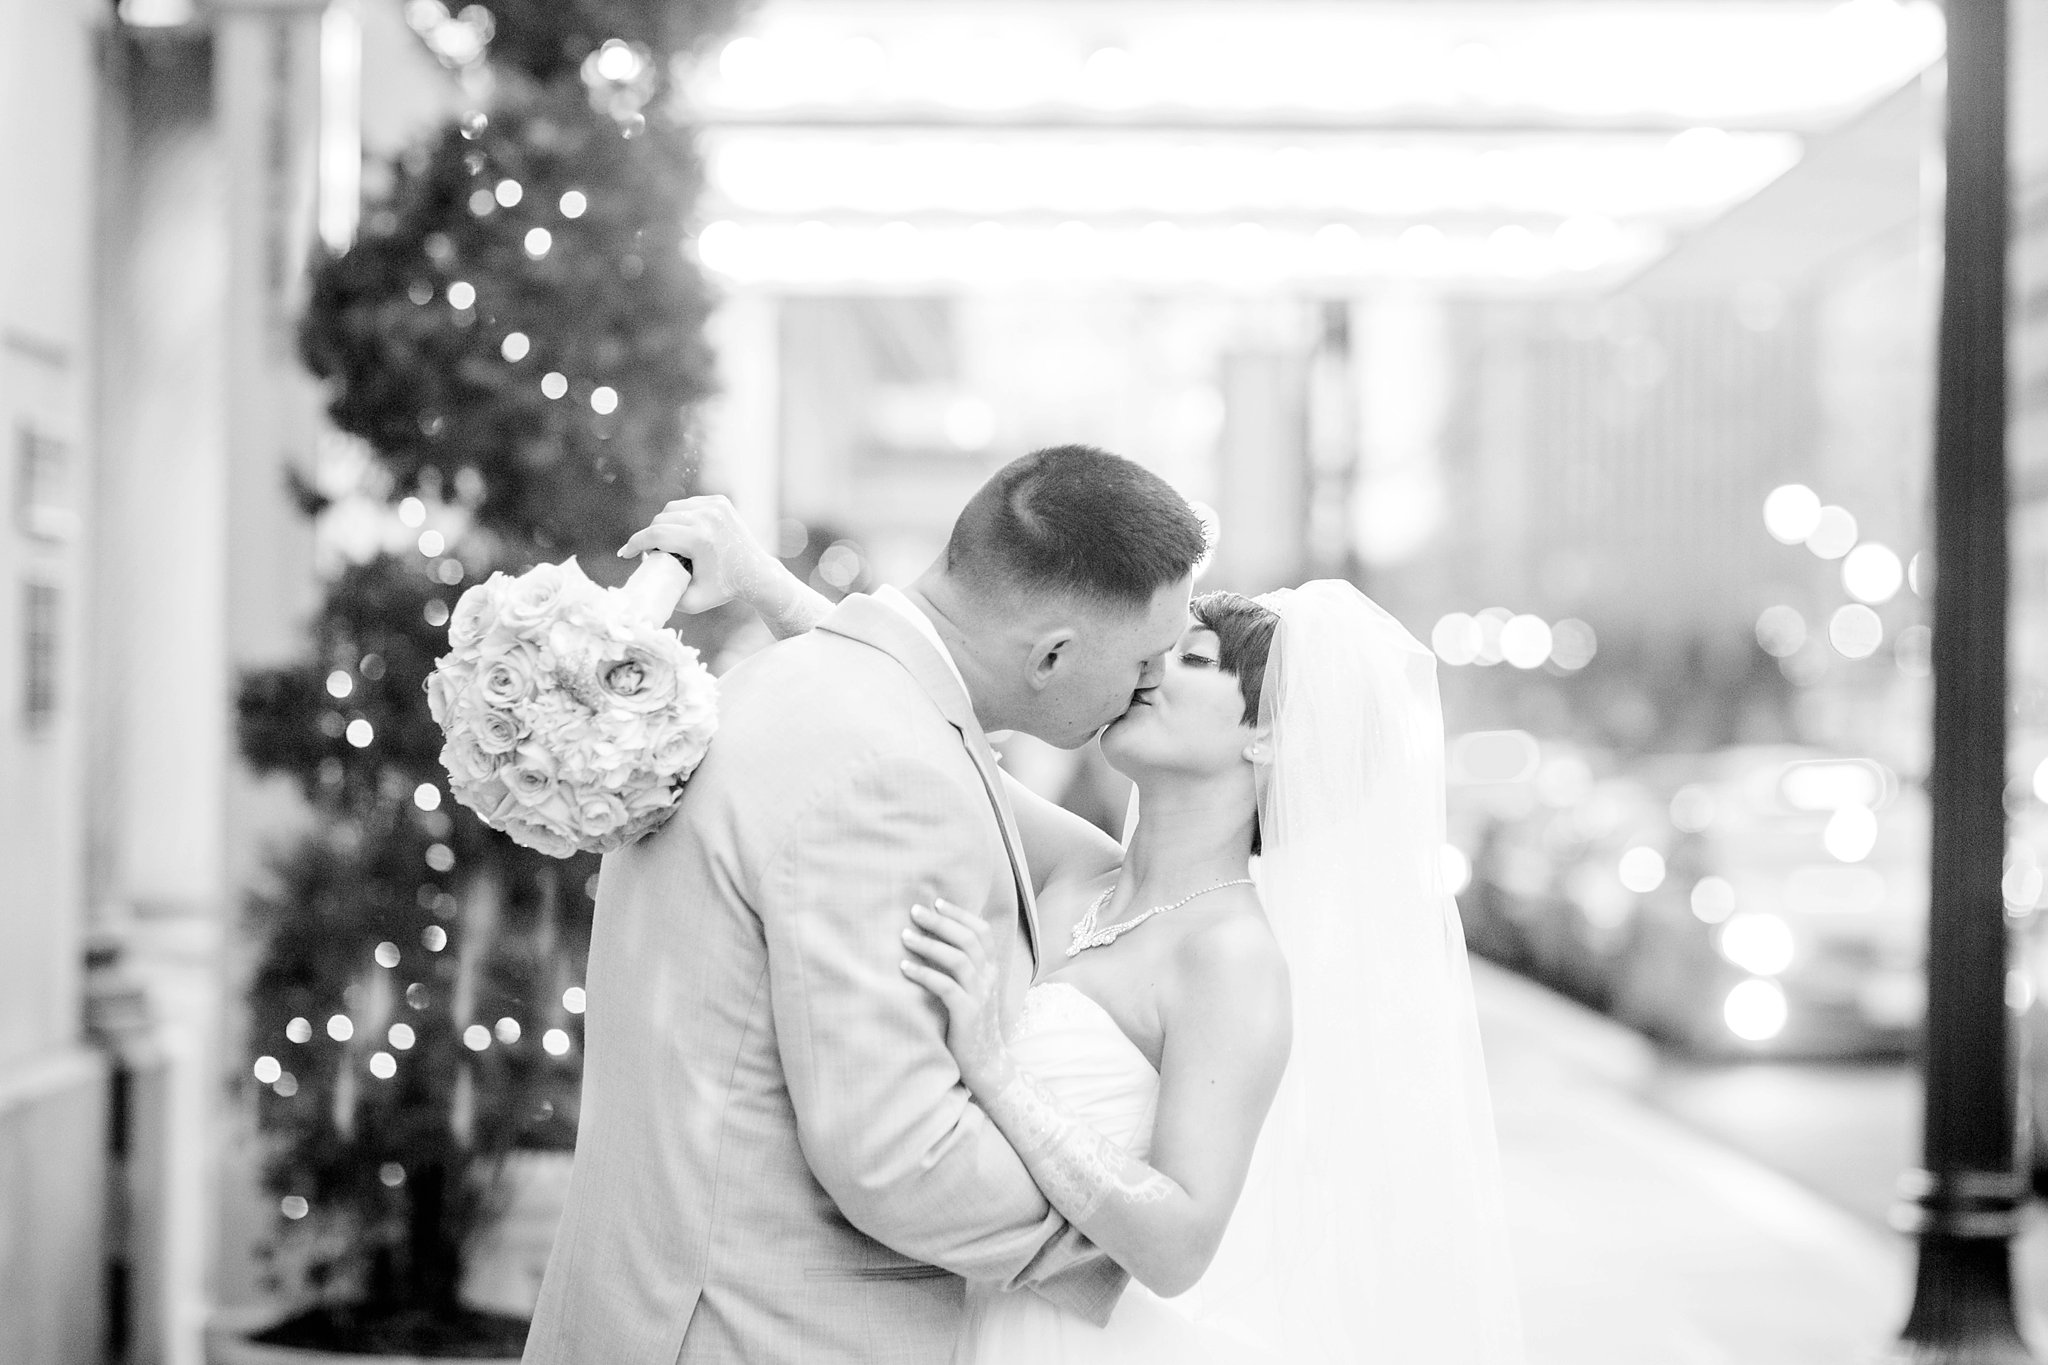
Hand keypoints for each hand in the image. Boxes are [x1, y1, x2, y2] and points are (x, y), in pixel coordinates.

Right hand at [616, 495, 786, 615]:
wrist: (757, 574)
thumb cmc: (723, 590)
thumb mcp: (692, 601)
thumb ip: (664, 595)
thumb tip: (641, 589)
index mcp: (700, 539)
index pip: (656, 535)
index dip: (636, 543)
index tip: (626, 554)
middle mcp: (707, 517)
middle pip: (661, 520)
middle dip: (650, 536)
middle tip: (651, 552)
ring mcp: (715, 506)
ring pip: (673, 509)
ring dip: (664, 524)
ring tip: (665, 542)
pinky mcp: (720, 501)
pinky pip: (688, 504)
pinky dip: (681, 516)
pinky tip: (681, 530)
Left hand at [901, 899, 1010, 1094]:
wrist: (986, 1063)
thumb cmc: (971, 1024)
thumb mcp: (973, 991)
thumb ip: (963, 968)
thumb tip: (935, 940)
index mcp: (992, 969)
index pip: (982, 931)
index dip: (960, 914)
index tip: (937, 902)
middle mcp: (989, 978)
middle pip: (969, 939)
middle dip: (941, 922)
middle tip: (915, 911)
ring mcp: (980, 996)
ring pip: (958, 960)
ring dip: (929, 945)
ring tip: (905, 936)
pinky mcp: (968, 1014)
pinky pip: (946, 987)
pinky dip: (924, 974)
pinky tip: (905, 968)